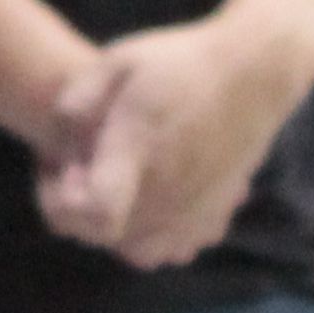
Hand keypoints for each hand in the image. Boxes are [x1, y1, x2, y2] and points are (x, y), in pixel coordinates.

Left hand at [38, 7, 313, 270]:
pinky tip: (152, 198)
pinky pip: (176, 250)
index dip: (63, 202)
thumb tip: (57, 131)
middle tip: (84, 168)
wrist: (256, 72)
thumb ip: (78, 96)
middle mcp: (167, 190)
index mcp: (139, 149)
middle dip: (79, 211)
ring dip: (116, 229)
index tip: (68, 168)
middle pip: (105, 237)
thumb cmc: (183, 61)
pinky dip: (155, 236)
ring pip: (139, 252)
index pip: (95, 213)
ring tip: (119, 186)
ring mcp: (195, 208)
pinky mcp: (216, 214)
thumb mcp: (120, 60)